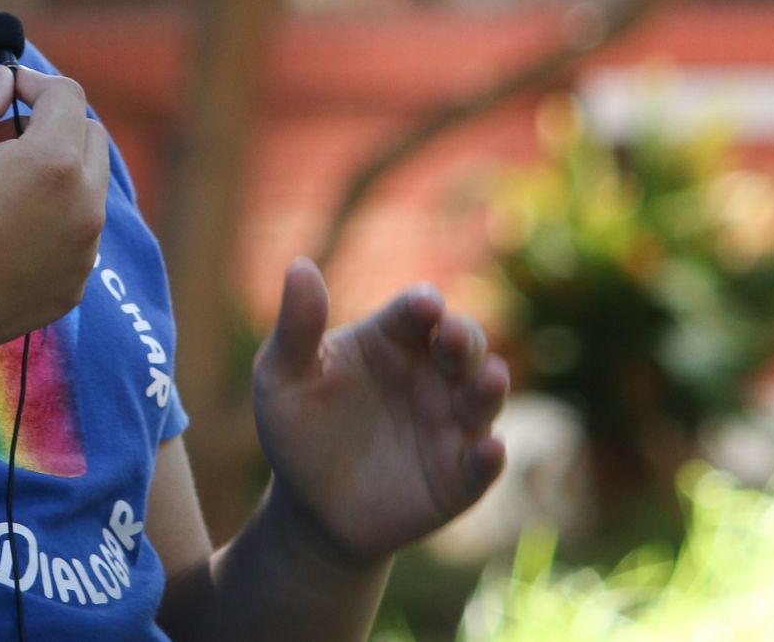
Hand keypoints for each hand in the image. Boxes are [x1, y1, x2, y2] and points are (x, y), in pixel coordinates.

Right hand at [0, 66, 109, 372]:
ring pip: (88, 187)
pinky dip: (53, 221)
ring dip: (57, 173)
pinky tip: (5, 233)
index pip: (67, 95)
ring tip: (0, 186)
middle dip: (55, 124)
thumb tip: (5, 79)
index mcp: (55, 161)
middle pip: (91, 137)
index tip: (6, 91)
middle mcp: (85, 205)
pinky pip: (77, 236)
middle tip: (4, 135)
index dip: (35, 83)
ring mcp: (85, 250)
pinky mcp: (74, 286)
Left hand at [250, 261, 508, 564]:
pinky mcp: (459, 477)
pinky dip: (489, 456)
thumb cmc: (296, 428)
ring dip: (490, 387)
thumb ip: (296, 327)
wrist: (308, 508)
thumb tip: (299, 265)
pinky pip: (481, 464)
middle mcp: (431, 375)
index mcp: (391, 340)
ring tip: (490, 378)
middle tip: (454, 336)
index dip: (423, 305)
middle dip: (465, 338)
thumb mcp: (283, 377)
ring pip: (483, 398)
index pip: (415, 312)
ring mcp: (450, 425)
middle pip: (462, 345)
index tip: (425, 305)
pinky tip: (490, 448)